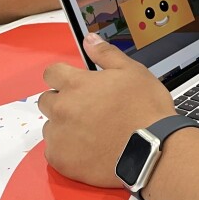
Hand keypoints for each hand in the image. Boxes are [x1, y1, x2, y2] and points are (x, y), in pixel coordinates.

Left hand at [39, 33, 176, 187]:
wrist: (152, 147)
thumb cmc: (145, 107)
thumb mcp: (133, 71)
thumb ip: (105, 54)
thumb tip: (89, 39)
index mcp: (76, 84)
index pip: (51, 73)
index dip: (64, 75)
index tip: (76, 83)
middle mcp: (61, 109)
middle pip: (46, 100)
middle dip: (62, 100)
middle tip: (88, 107)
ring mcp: (59, 136)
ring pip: (50, 126)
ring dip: (65, 125)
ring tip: (91, 130)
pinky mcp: (61, 160)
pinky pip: (55, 151)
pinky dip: (68, 149)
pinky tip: (89, 147)